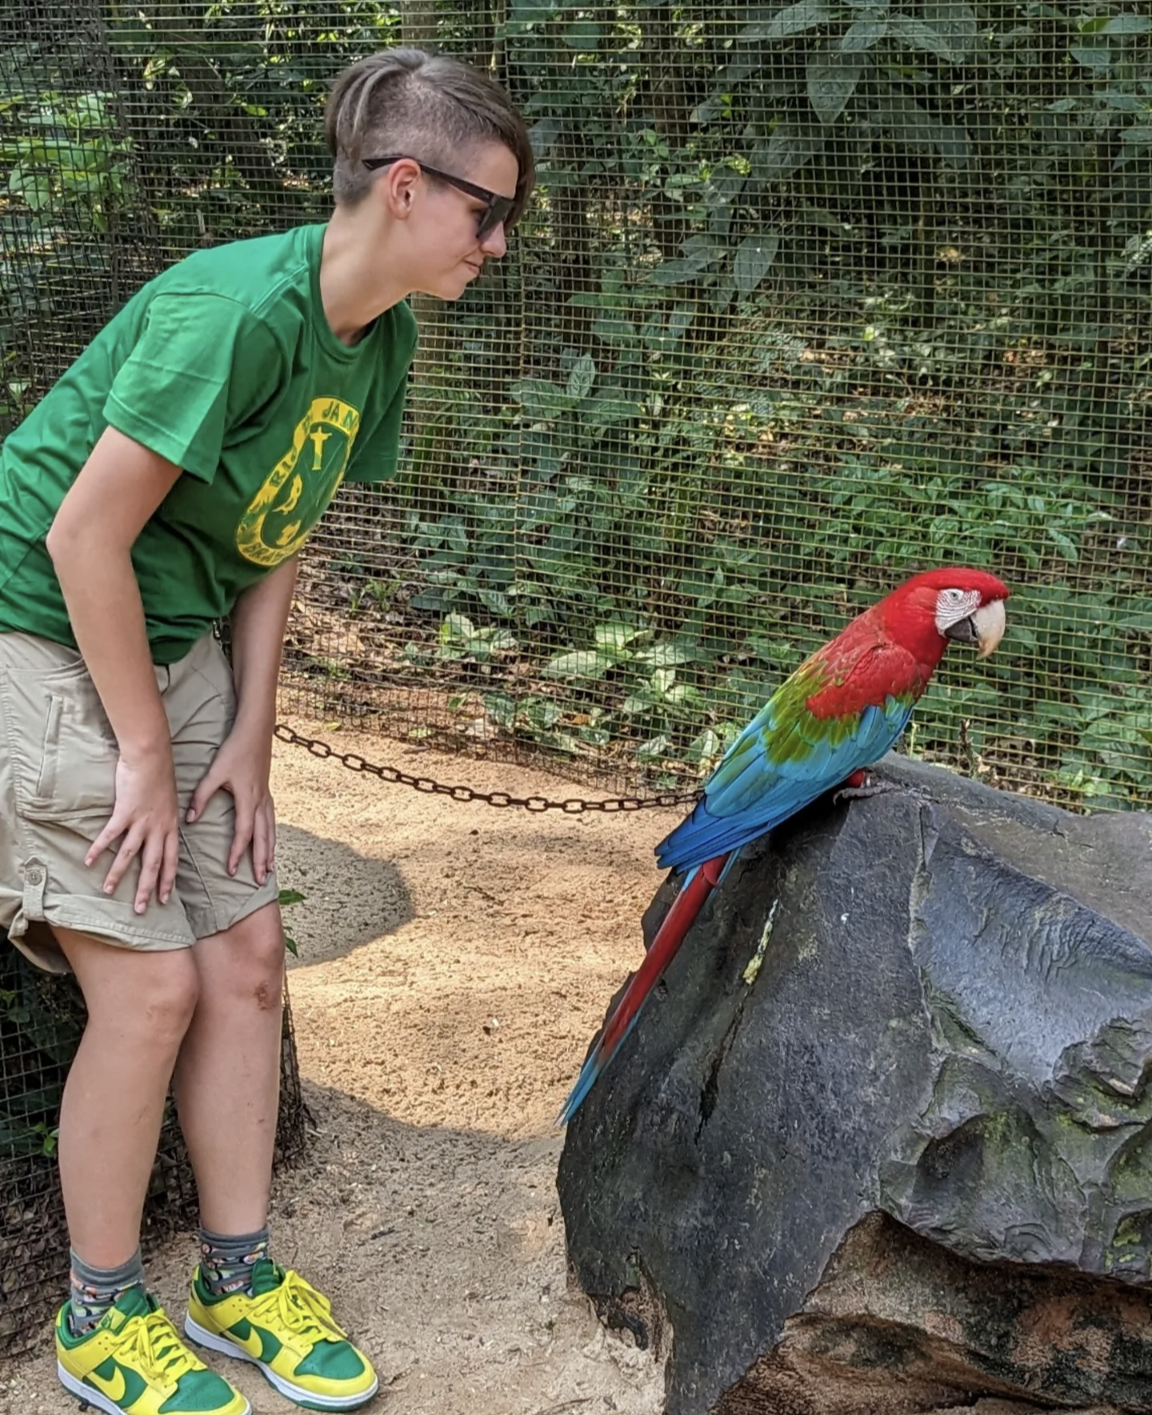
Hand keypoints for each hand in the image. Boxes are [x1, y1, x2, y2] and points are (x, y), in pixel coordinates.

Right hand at [86, 747, 179, 912]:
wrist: (152, 756)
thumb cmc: (160, 775)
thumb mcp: (171, 800)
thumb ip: (167, 817)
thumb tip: (168, 826)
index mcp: (171, 826)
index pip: (171, 860)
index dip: (167, 880)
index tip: (164, 898)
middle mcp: (158, 828)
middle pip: (153, 865)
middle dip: (146, 889)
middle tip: (139, 909)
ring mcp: (142, 822)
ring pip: (130, 855)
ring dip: (118, 875)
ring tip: (108, 891)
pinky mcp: (125, 812)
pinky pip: (110, 835)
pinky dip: (99, 848)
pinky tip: (89, 861)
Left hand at [186, 725, 275, 882]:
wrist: (256, 732)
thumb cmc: (235, 751)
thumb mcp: (215, 773)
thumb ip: (201, 796)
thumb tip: (190, 820)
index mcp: (247, 799)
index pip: (244, 833)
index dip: (238, 852)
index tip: (232, 870)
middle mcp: (260, 802)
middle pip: (263, 837)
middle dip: (261, 860)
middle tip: (260, 880)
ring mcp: (267, 798)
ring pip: (271, 831)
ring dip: (269, 851)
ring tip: (269, 869)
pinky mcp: (267, 793)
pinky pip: (272, 821)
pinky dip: (272, 836)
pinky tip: (270, 843)